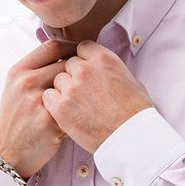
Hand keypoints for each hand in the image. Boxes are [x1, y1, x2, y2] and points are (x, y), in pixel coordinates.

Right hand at [0, 40, 76, 177]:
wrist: (8, 150)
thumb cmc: (17, 116)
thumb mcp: (16, 87)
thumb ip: (36, 68)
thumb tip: (67, 51)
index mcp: (19, 71)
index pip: (52, 46)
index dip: (71, 47)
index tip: (81, 55)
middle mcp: (26, 83)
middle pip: (66, 64)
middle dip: (79, 71)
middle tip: (89, 79)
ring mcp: (37, 102)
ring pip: (73, 85)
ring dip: (82, 90)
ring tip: (85, 98)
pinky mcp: (49, 121)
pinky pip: (75, 108)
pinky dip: (80, 112)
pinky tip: (80, 117)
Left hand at [41, 39, 153, 153]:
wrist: (130, 137)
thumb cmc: (136, 113)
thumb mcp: (131, 81)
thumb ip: (112, 70)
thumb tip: (107, 71)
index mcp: (104, 58)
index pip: (82, 48)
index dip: (84, 60)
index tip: (88, 72)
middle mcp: (85, 69)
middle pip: (68, 64)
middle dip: (75, 76)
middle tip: (84, 93)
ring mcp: (71, 88)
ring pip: (58, 81)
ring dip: (65, 90)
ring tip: (78, 106)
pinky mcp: (61, 107)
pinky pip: (48, 97)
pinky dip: (55, 104)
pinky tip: (67, 112)